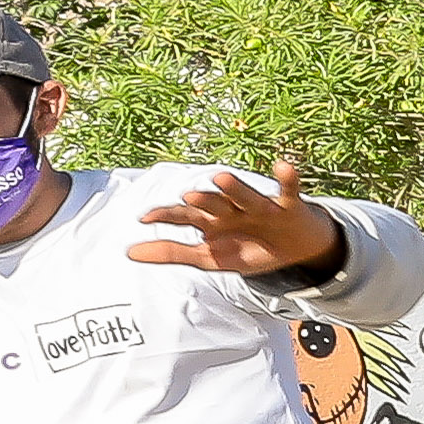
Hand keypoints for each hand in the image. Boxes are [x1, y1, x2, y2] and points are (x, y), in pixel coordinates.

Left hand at [130, 163, 342, 281]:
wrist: (296, 251)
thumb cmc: (249, 249)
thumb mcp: (210, 258)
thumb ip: (171, 253)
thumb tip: (128, 252)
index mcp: (212, 220)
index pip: (185, 215)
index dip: (166, 215)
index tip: (144, 217)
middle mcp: (232, 208)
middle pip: (214, 203)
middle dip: (202, 200)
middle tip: (188, 196)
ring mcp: (259, 206)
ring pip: (245, 195)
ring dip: (234, 187)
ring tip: (221, 177)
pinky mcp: (288, 206)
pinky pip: (288, 190)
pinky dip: (287, 178)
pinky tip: (282, 166)